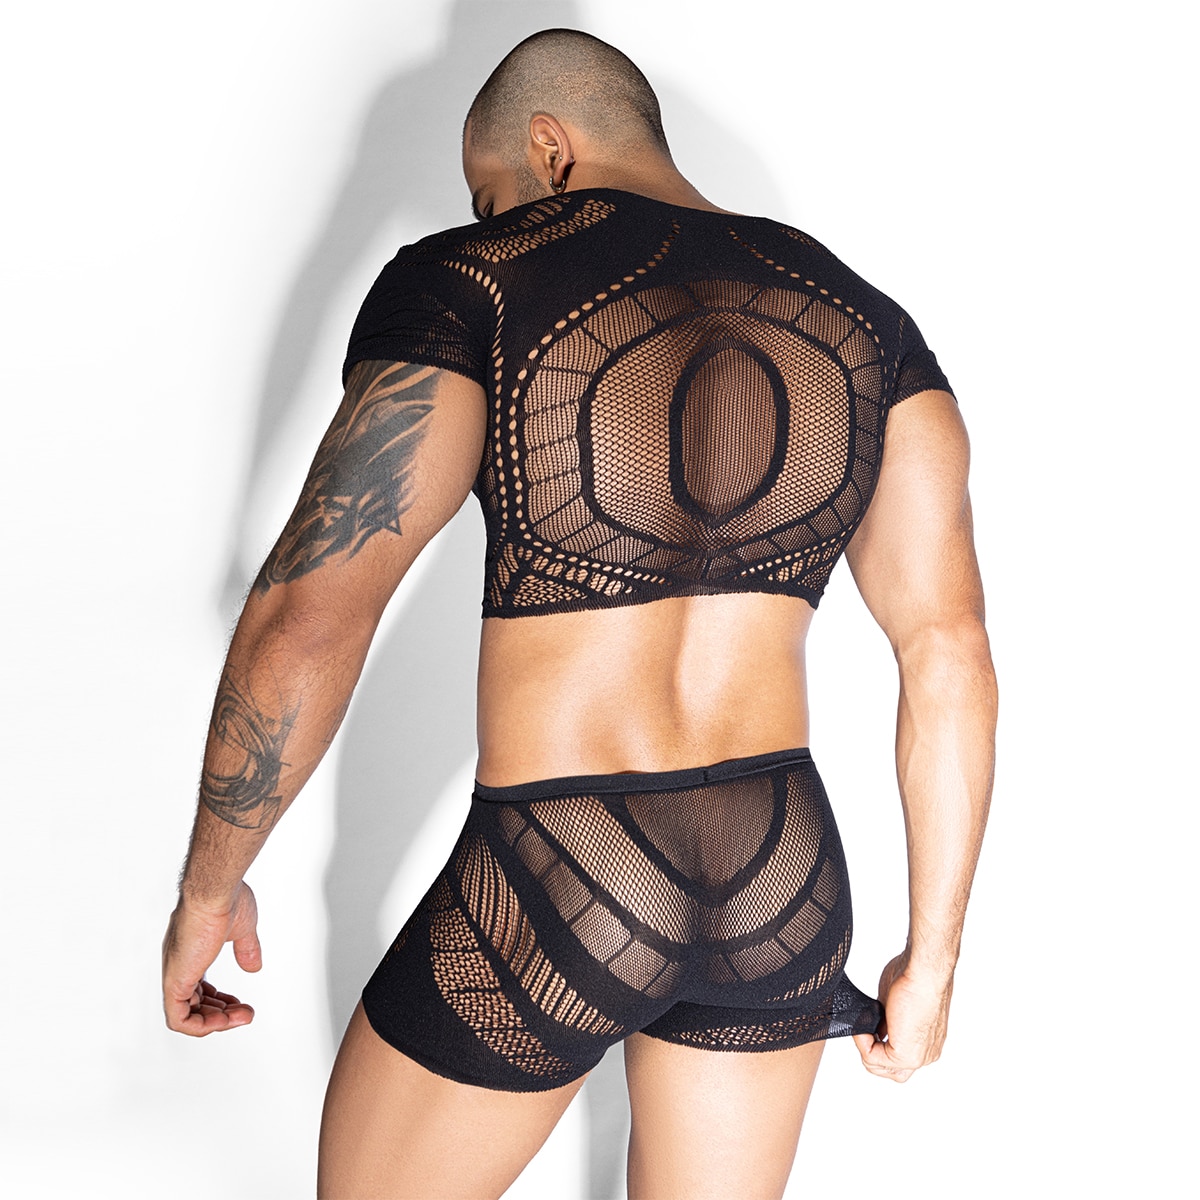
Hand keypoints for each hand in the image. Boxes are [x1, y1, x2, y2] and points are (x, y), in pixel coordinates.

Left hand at [162, 881, 260, 1035]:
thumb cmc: (225, 900)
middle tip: (246, 1013)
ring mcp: (175, 973)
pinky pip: (178, 1019)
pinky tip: (223, 1022)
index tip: (240, 1002)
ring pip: (186, 1015)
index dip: (219, 999)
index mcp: (191, 951)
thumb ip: (246, 949)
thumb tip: (253, 967)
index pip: (198, 987)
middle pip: (194, 1003)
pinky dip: (200, 1026)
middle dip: (222, 1013)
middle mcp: (179, 964)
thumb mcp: (242, 929)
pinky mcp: (175, 981)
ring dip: (216, 1022)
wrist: (215, 892)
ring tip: (242, 1017)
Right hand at [852, 952, 952, 1081]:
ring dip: (865, 1049)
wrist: (923, 973)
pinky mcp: (905, 1055)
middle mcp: (926, 1053)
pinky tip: (861, 1027)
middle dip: (872, 1053)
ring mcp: (918, 1057)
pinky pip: (873, 1058)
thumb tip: (874, 1028)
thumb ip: (887, 1022)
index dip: (878, 1043)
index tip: (868, 1025)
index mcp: (927, 1042)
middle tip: (863, 1031)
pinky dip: (861, 1043)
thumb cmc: (915, 977)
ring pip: (881, 1068)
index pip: (899, 1057)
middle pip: (892, 1072)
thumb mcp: (895, 1004)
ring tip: (861, 1027)